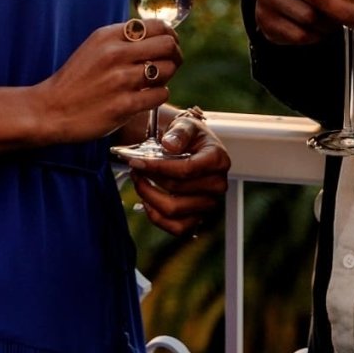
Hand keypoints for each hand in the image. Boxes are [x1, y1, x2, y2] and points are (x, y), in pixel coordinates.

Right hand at [36, 19, 181, 144]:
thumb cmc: (76, 79)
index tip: (169, 45)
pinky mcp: (123, 106)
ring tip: (153, 83)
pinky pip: (160, 94)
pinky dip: (158, 96)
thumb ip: (123, 39)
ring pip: (167, 69)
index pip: (157, 25)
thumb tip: (159, 34)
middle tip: (170, 64)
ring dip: (166, 77)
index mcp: (108, 36)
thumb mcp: (95, 48)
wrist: (50, 110)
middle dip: (175, 54)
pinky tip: (146, 98)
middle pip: (168, 45)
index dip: (170, 35)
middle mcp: (115, 54)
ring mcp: (120, 80)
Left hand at [129, 109, 230, 235]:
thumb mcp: (185, 125)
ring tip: (139, 181)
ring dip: (149, 196)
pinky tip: (147, 200)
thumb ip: (179, 132)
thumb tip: (169, 145)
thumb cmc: (188, 136)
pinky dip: (157, 217)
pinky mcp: (199, 218)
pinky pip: (176, 228)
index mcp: (218, 159)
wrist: (191, 147)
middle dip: (150, 177)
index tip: (137, 162)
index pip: (187, 169)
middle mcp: (218, 184)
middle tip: (135, 167)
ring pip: (174, 210)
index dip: (158, 167)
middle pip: (177, 188)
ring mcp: (209, 203)